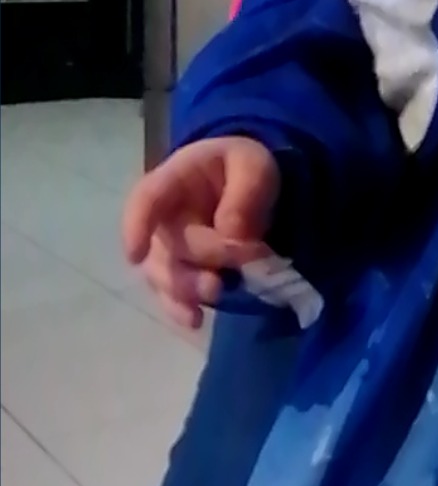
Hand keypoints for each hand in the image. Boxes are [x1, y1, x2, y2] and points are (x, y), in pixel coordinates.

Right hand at [122, 136, 280, 329]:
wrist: (248, 182)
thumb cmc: (244, 167)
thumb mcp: (254, 165)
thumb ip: (245, 193)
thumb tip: (230, 231)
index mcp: (174, 180)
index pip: (146, 199)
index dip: (137, 226)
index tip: (135, 255)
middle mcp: (162, 217)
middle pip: (167, 245)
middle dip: (203, 256)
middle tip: (244, 257)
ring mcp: (169, 248)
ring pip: (162, 275)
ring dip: (185, 289)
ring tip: (215, 291)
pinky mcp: (182, 271)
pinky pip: (172, 295)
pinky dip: (181, 309)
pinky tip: (195, 320)